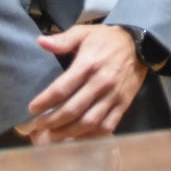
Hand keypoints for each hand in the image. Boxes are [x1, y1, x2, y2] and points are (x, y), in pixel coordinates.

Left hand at [24, 25, 146, 143]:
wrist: (138, 45)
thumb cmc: (105, 39)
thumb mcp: (83, 33)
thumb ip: (62, 40)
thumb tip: (40, 42)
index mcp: (88, 64)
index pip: (62, 89)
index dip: (45, 102)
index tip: (32, 109)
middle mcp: (101, 83)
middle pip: (73, 109)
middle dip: (52, 121)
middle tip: (38, 126)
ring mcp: (113, 96)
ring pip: (89, 122)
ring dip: (69, 132)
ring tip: (53, 135)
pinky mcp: (123, 105)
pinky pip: (107, 126)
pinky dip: (91, 136)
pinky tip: (77, 137)